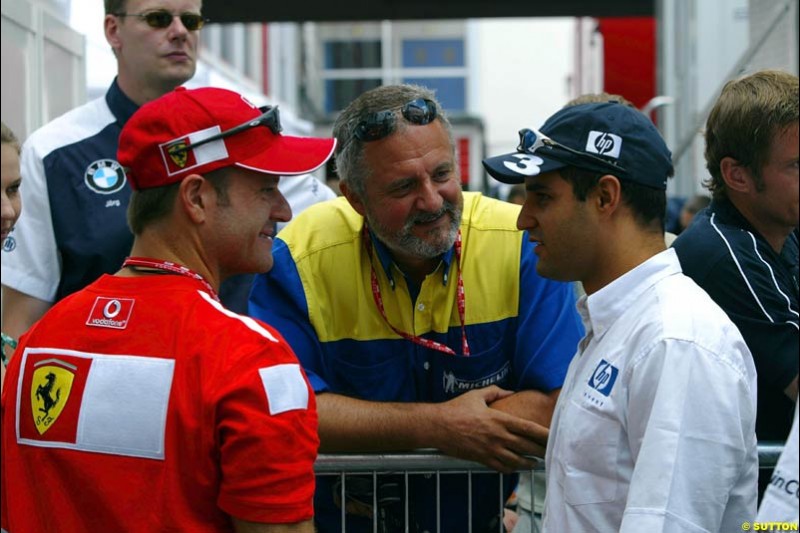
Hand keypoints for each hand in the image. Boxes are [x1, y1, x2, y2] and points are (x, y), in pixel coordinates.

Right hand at [429, 386, 548, 472]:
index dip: (543, 433)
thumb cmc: (456, 409)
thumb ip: (496, 392)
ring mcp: (490, 450)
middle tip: (550, 452)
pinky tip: (516, 466)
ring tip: (536, 462)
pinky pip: (502, 467)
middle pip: (526, 446)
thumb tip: (510, 391)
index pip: (527, 428)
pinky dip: (512, 468)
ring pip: (517, 461)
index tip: (554, 436)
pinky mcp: (482, 459)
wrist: (437, 426)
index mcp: (499, 419)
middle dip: (540, 450)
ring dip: (529, 462)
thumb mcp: (476, 395)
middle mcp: (497, 436)